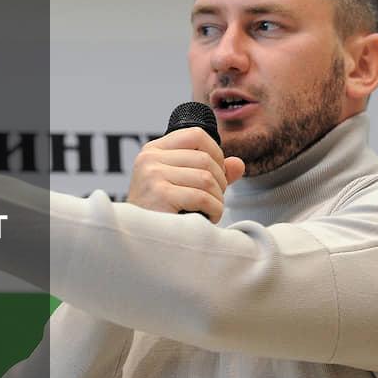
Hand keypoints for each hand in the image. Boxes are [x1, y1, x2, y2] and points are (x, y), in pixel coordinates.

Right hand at [127, 127, 244, 222]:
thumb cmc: (161, 215)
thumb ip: (211, 173)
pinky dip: (213, 210)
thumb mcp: (185, 186)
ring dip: (217, 199)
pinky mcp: (159, 194)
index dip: (216, 153)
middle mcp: (149, 158)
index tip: (217, 175)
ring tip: (210, 212)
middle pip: (205, 158)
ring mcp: (152, 174)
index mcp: (153, 150)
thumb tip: (238, 164)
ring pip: (206, 178)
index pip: (196, 135)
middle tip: (214, 201)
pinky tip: (206, 219)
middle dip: (220, 182)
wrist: (140, 242)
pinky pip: (202, 197)